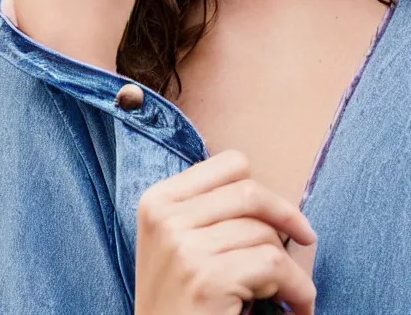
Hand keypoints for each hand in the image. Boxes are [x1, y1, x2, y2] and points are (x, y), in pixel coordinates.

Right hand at [135, 150, 316, 314]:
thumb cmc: (179, 305)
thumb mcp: (176, 246)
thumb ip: (208, 212)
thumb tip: (272, 199)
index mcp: (158, 200)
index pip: (230, 164)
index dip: (263, 190)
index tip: (279, 215)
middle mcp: (166, 217)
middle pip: (251, 193)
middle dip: (287, 219)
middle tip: (305, 241)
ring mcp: (183, 246)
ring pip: (265, 232)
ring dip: (290, 266)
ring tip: (289, 291)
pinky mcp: (207, 278)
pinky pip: (274, 265)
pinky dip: (298, 288)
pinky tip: (297, 307)